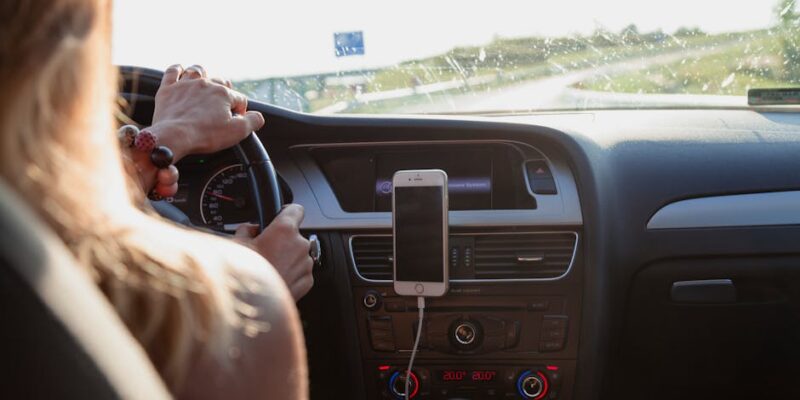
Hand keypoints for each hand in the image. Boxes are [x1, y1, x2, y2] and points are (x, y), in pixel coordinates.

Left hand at [150, 64, 264, 160]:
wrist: (174, 136)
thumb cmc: (205, 135)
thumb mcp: (237, 132)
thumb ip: (253, 122)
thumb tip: (258, 117)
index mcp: (223, 94)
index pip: (239, 99)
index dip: (240, 111)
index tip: (235, 121)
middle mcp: (205, 84)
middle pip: (220, 82)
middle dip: (225, 91)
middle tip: (222, 105)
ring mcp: (185, 85)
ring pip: (198, 71)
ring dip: (204, 75)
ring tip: (205, 83)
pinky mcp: (168, 89)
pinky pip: (172, 71)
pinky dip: (178, 69)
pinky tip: (180, 70)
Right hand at [234, 204, 313, 300]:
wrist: (252, 307)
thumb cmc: (244, 276)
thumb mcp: (236, 245)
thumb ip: (246, 230)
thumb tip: (250, 228)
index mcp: (284, 230)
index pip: (296, 209)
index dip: (287, 212)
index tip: (281, 215)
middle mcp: (300, 245)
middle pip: (294, 235)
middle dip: (281, 241)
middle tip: (264, 250)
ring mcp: (306, 264)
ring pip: (298, 254)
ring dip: (286, 258)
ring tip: (268, 268)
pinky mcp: (307, 281)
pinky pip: (300, 271)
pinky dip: (290, 273)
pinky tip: (274, 279)